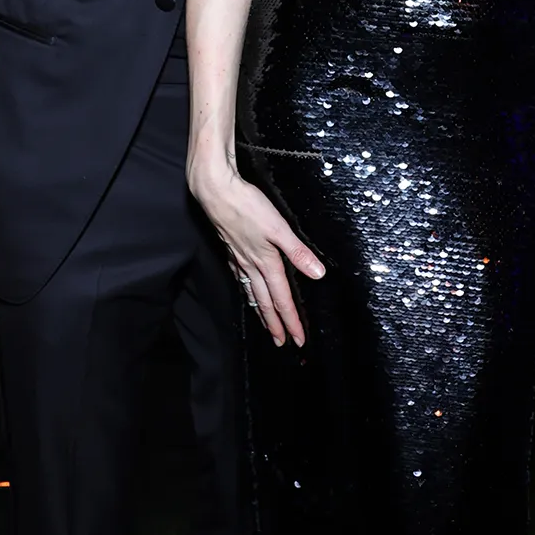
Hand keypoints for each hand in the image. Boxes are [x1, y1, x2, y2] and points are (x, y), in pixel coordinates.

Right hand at [189, 161, 324, 346]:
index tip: (298, 339)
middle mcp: (251, 265)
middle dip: (275, 324)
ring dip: (260, 311)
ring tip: (266, 326)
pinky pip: (240, 278)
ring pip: (252, 292)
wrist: (216, 191)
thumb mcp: (279, 228)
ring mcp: (239, 259)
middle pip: (265, 302)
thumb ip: (298, 252)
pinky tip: (246, 290)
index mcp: (266, 262)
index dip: (291, 320)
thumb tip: (318, 274)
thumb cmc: (247, 206)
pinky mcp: (231, 249)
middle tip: (282, 342)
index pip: (282, 298)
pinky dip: (246, 291)